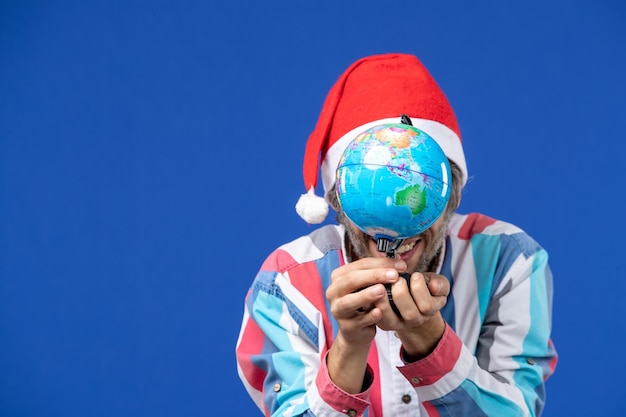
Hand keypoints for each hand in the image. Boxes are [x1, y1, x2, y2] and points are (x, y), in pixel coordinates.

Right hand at [325, 257, 404, 392]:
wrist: (356, 331)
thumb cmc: (363, 305)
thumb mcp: (368, 286)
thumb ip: (380, 273)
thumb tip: (398, 261)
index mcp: (339, 277)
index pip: (360, 265)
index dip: (380, 263)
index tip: (400, 265)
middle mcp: (334, 292)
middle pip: (352, 279)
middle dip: (374, 276)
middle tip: (393, 275)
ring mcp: (337, 310)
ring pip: (349, 301)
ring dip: (366, 294)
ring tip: (382, 290)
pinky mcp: (346, 326)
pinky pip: (358, 321)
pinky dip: (369, 316)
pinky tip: (379, 312)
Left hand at [375, 272, 449, 359]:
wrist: (412, 301)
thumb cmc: (423, 289)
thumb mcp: (436, 284)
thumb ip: (440, 284)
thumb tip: (434, 286)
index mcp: (429, 310)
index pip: (427, 306)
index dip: (420, 289)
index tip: (415, 275)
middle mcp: (415, 320)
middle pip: (410, 314)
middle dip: (402, 294)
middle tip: (397, 279)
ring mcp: (399, 324)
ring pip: (391, 319)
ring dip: (385, 302)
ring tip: (382, 285)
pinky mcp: (385, 323)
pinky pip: (378, 319)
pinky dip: (373, 305)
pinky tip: (372, 292)